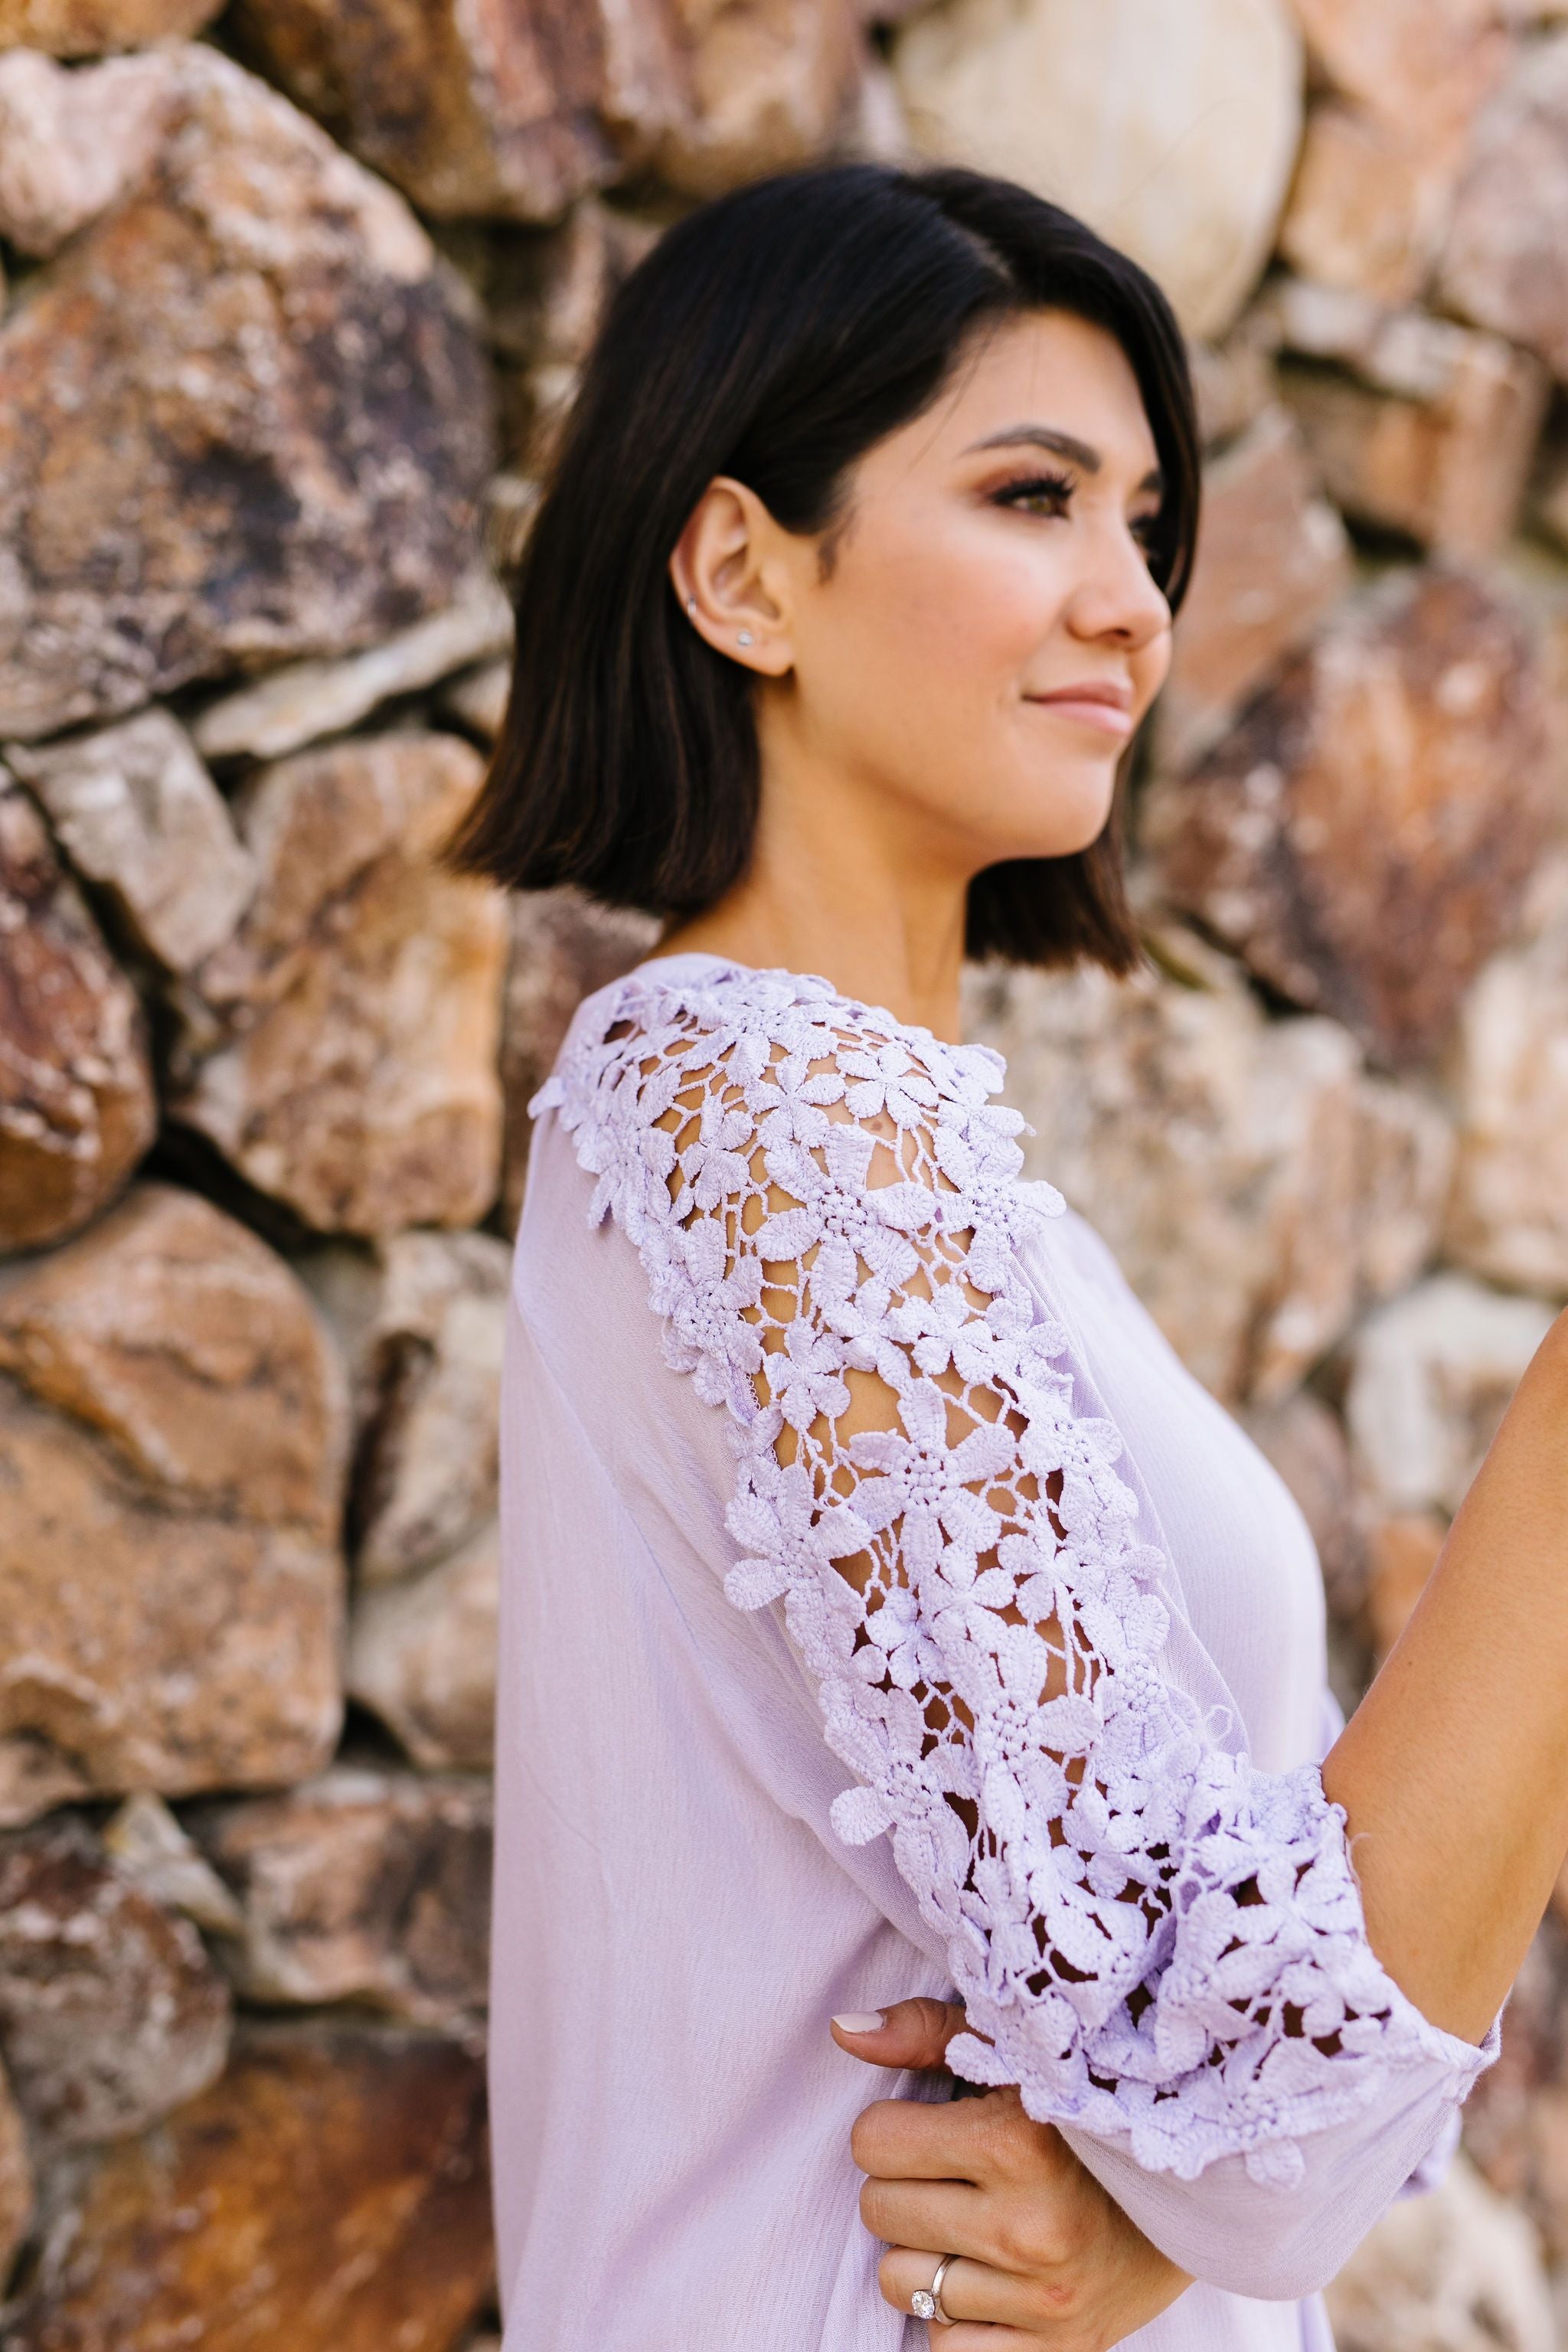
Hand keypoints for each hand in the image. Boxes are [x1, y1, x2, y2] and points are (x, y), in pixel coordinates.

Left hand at [833, 2000, 1192, 2349]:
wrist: (1194, 2192)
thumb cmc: (1085, 2106)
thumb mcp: (1015, 2050)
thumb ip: (925, 2033)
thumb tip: (844, 2030)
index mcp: (1018, 2142)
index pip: (872, 2143)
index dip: (894, 2130)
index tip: (934, 2126)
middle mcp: (1031, 2226)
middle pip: (878, 2212)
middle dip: (905, 2187)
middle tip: (956, 2173)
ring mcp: (1045, 2298)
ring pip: (900, 2283)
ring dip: (925, 2253)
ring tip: (974, 2223)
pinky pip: (946, 2349)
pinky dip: (958, 2317)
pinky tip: (993, 2278)